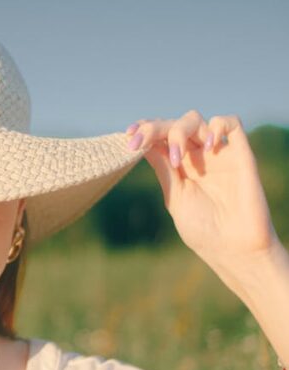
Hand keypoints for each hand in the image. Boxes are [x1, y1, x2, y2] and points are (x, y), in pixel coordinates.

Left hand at [126, 110, 278, 267]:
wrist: (234, 249)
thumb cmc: (204, 230)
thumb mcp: (176, 197)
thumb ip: (164, 169)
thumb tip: (143, 144)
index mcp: (178, 167)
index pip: (159, 137)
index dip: (144, 130)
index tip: (128, 135)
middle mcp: (196, 156)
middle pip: (173, 124)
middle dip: (153, 129)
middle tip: (139, 142)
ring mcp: (217, 153)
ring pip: (196, 120)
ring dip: (180, 131)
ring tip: (177, 159)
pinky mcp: (241, 154)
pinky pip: (232, 123)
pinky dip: (218, 126)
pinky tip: (208, 146)